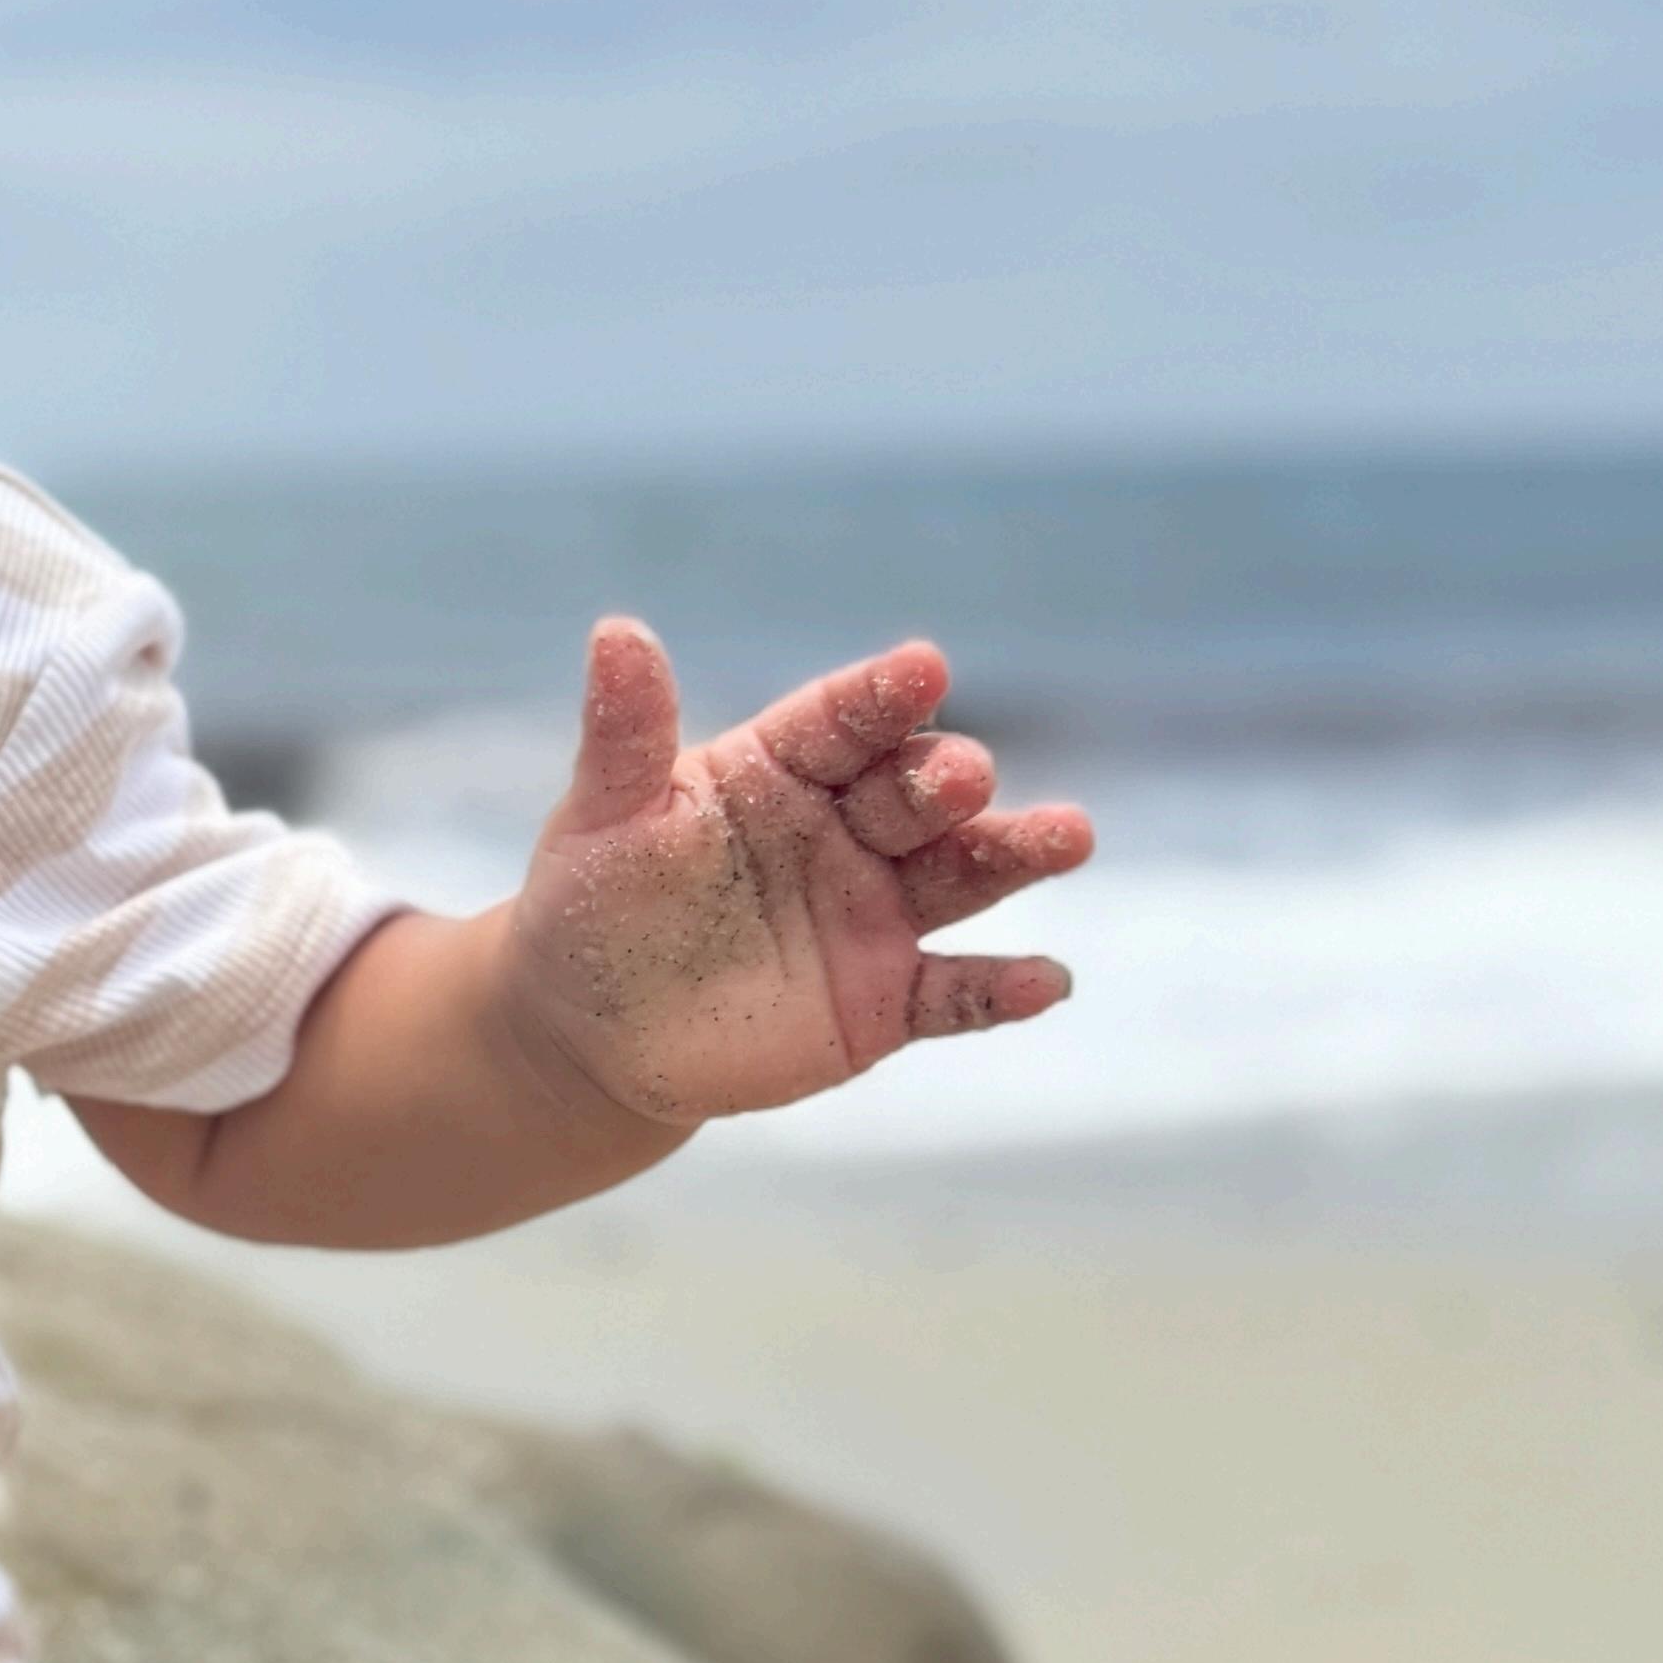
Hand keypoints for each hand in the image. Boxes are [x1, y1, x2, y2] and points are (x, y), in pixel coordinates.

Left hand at [499, 620, 1087, 1132]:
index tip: (922, 667)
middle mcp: (846, 830)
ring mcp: (875, 914)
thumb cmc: (595, 901)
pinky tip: (1049, 982)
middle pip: (914, 794)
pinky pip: (954, 995)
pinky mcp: (886, 1000)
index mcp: (782, 767)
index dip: (880, 697)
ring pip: (961, 876)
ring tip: (1068, 835)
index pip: (840, 722)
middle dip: (944, 781)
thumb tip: (617, 631)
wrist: (593, 1030)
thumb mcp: (603, 818)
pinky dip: (1001, 989)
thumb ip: (625, 734)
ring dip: (1016, 854)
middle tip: (963, 776)